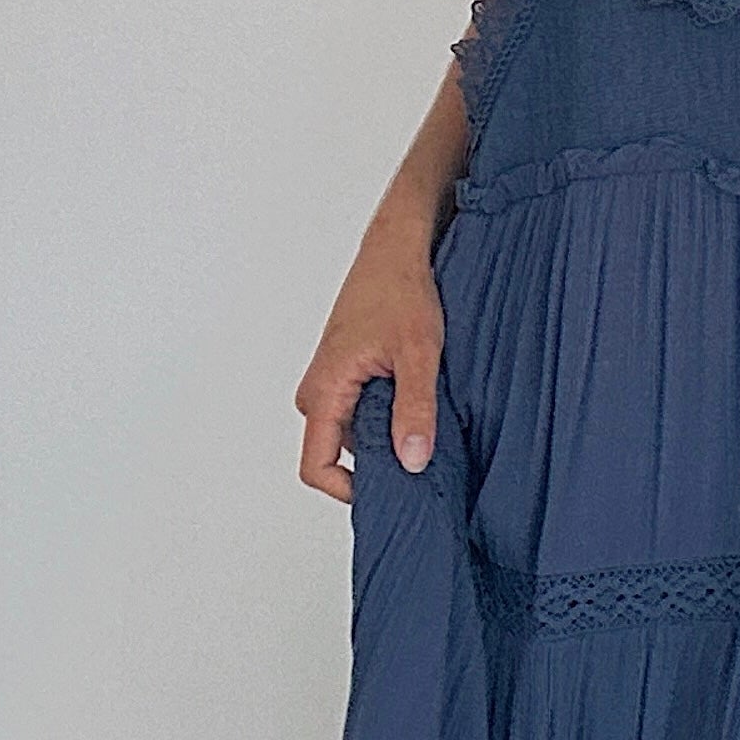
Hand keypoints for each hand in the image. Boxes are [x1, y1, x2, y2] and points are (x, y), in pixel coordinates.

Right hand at [295, 227, 444, 503]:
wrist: (396, 248)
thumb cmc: (403, 290)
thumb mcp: (420, 354)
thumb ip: (416, 410)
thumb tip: (412, 462)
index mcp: (325, 389)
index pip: (316, 467)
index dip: (350, 491)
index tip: (393, 490)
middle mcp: (317, 390)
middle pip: (336, 456)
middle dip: (378, 463)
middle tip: (422, 451)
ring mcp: (329, 382)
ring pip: (352, 434)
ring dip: (385, 436)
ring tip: (423, 416)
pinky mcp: (343, 374)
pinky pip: (358, 413)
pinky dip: (386, 417)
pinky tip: (417, 402)